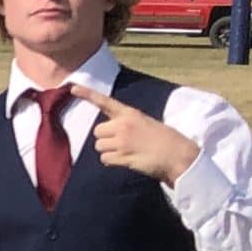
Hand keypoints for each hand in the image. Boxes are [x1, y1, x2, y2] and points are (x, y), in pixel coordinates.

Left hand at [70, 85, 200, 185]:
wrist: (179, 155)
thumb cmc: (166, 140)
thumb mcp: (147, 123)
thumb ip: (128, 124)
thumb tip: (112, 133)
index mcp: (131, 113)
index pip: (106, 102)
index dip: (88, 95)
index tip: (73, 88)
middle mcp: (123, 125)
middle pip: (97, 132)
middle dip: (106, 138)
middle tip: (123, 143)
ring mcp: (122, 141)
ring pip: (99, 146)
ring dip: (109, 151)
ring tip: (127, 152)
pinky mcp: (122, 156)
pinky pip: (105, 159)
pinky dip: (113, 162)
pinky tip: (127, 160)